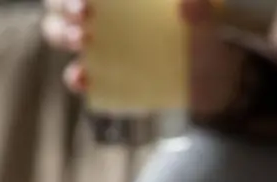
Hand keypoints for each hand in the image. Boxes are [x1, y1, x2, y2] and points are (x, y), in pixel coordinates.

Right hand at [41, 0, 242, 115]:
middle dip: (64, 5)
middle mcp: (101, 11)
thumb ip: (201, 11)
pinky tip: (82, 78)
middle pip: (62, 2)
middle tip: (83, 14)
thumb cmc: (207, 34)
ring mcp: (97, 42)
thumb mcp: (209, 21)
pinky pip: (77, 75)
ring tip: (81, 40)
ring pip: (59, 31)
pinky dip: (75, 76)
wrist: (217, 77)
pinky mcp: (101, 75)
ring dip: (62, 33)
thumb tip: (188, 5)